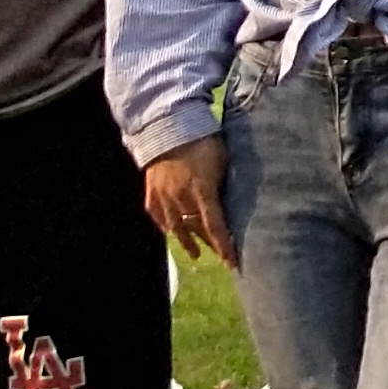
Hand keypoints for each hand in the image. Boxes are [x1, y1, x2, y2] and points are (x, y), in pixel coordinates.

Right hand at [142, 135, 232, 263]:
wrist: (168, 125)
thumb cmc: (205, 139)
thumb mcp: (224, 160)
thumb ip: (226, 184)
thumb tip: (235, 202)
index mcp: (202, 191)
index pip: (216, 227)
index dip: (224, 246)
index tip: (232, 263)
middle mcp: (181, 199)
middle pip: (197, 229)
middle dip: (210, 243)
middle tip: (220, 256)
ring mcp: (164, 197)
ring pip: (176, 227)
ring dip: (187, 241)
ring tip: (195, 253)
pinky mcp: (151, 192)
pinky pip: (158, 216)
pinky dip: (166, 225)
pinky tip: (171, 231)